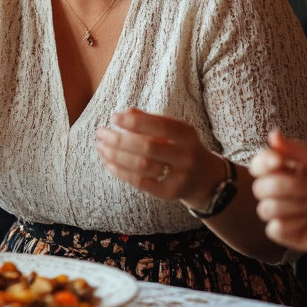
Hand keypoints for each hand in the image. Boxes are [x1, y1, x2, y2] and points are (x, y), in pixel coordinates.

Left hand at [94, 108, 221, 202]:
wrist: (205, 178)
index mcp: (187, 134)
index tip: (113, 117)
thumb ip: (150, 121)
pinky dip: (121, 172)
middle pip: (147, 147)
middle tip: (100, 133)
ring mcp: (180, 176)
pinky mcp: (170, 193)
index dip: (135, 122)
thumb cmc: (180, 147)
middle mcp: (186, 155)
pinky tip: (109, 163)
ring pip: (142, 166)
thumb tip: (125, 113)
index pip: (159, 125)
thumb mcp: (173, 131)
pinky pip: (141, 183)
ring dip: (116, 156)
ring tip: (101, 147)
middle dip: (119, 139)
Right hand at [249, 129, 306, 260]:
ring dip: (291, 206)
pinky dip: (290, 224)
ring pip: (264, 208)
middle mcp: (281, 192)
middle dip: (285, 186)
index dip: (264, 162)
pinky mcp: (287, 234)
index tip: (279, 161)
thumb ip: (299, 151)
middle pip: (259, 186)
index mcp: (289, 172)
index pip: (260, 164)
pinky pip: (273, 229)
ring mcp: (283, 214)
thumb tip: (273, 134)